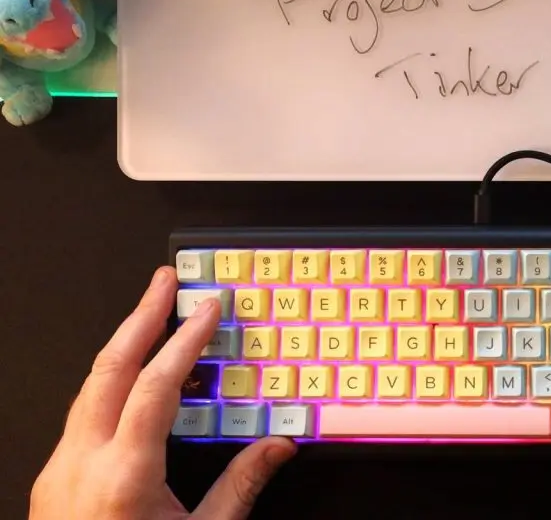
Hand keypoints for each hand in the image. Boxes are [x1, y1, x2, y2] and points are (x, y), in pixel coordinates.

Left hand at [30, 267, 296, 518]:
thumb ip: (240, 489)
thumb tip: (278, 448)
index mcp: (123, 474)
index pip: (156, 384)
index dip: (185, 340)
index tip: (207, 307)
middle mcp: (82, 461)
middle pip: (107, 368)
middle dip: (139, 316)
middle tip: (164, 280)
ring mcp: (60, 467)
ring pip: (88, 387)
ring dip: (123, 346)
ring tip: (152, 317)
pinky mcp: (54, 477)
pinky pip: (83, 413)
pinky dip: (112, 384)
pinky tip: (136, 385)